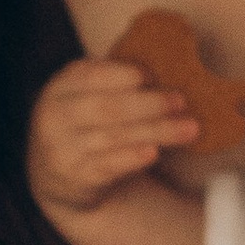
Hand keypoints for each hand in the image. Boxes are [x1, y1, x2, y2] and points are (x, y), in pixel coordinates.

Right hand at [25, 56, 200, 211]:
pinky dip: (133, 158)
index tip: (156, 76)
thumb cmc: (85, 122)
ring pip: (115, 137)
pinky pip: (109, 165)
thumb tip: (168, 68)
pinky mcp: (76, 175)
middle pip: (108, 107)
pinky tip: (154, 152)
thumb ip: (113, 82)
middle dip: (149, 104)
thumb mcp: (86, 95)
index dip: (126, 74)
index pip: (92, 76)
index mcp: (61, 87)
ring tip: (189, 128)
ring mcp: (63, 148)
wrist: (57, 173)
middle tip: (181, 101)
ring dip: (156, 131)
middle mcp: (55, 116)